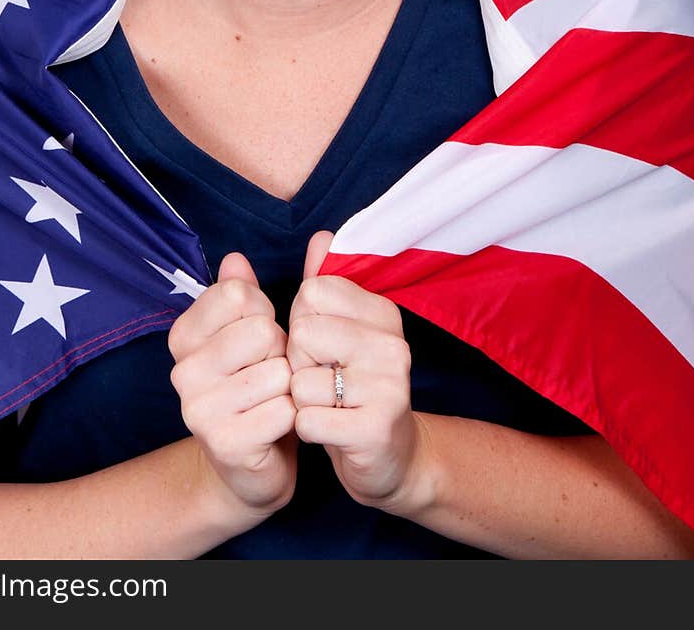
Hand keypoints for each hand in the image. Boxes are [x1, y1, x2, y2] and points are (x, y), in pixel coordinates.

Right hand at [167, 250, 297, 519]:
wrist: (250, 466)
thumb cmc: (255, 389)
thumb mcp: (248, 334)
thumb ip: (243, 293)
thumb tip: (235, 258)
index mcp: (183, 336)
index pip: (237, 293)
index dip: (263, 312)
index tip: (258, 338)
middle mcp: (183, 371)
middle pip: (261, 330)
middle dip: (280, 351)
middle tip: (270, 372)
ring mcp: (199, 410)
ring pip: (277, 371)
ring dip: (289, 386)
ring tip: (274, 399)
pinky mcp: (225, 443)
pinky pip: (284, 410)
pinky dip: (292, 416)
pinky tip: (277, 426)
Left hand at [287, 231, 425, 510]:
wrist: (390, 455)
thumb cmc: (354, 384)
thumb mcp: (342, 328)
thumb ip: (326, 283)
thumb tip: (322, 237)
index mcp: (383, 313)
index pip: (310, 293)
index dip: (303, 322)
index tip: (325, 344)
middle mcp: (392, 345)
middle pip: (302, 334)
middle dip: (300, 362)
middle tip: (326, 379)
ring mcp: (389, 388)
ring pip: (301, 382)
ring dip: (304, 400)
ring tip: (331, 406)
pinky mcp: (375, 430)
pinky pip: (307, 421)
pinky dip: (308, 429)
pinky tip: (331, 430)